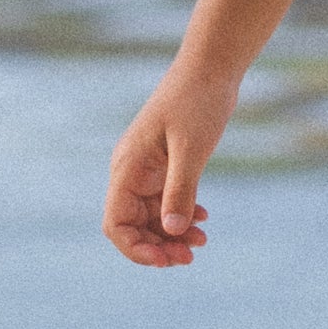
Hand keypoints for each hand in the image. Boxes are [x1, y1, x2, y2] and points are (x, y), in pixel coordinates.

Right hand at [104, 68, 241, 268]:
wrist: (211, 68)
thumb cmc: (198, 102)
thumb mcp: (191, 150)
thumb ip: (181, 190)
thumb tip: (171, 231)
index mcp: (128, 168)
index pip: (116, 223)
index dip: (135, 248)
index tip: (165, 260)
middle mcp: (132, 171)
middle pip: (133, 225)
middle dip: (158, 245)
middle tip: (190, 257)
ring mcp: (148, 169)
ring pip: (152, 216)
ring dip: (173, 234)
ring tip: (202, 242)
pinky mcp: (166, 164)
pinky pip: (166, 201)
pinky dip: (182, 215)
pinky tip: (203, 220)